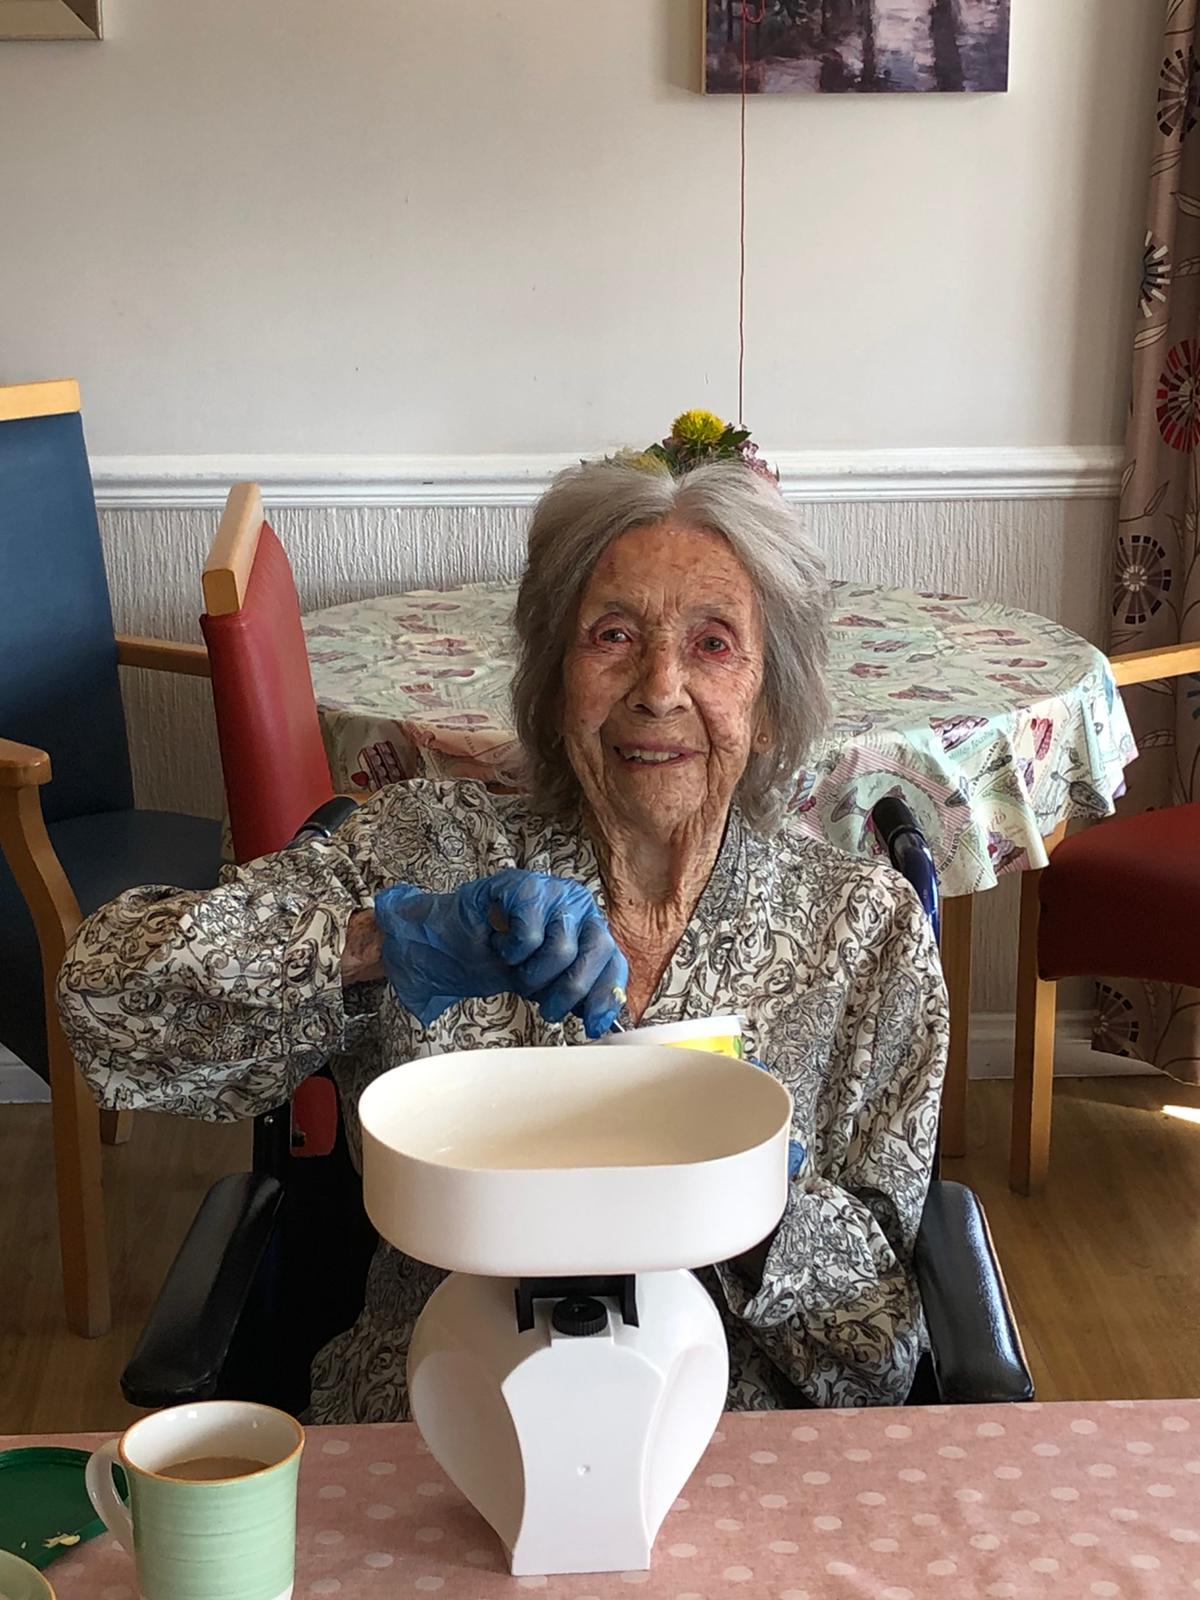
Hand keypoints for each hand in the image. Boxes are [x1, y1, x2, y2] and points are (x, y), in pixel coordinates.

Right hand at [374, 869, 627, 1035]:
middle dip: (568, 990)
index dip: (605, 996)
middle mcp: (579, 905)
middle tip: (544, 1004)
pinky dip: (512, 951)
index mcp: (590, 929)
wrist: (449, 947)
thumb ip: (575, 996)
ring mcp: (554, 891)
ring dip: (532, 972)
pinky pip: (531, 934)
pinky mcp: (525, 885)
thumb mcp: (545, 986)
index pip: (614, 962)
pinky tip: (501, 943)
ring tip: (515, 966)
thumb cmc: (498, 961)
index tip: (592, 1025)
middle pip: (596, 953)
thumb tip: (601, 1020)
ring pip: (562, 948)